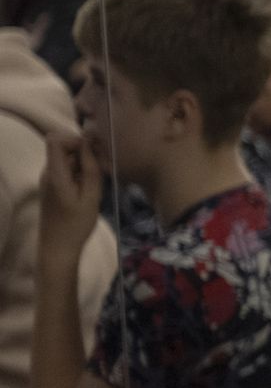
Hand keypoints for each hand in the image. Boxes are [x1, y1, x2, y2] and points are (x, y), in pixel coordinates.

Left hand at [37, 134, 101, 257]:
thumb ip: (91, 169)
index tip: (93, 152)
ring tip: (100, 181)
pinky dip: (81, 173)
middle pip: (64, 148)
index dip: (75, 140)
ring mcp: (49, 179)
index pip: (55, 139)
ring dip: (85, 164)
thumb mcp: (91, 198)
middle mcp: (48, 172)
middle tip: (104, 169)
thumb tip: (91, 143)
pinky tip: (91, 189)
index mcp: (55, 174)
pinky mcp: (53, 186)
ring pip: (68, 159)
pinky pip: (67, 170)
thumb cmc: (76, 225)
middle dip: (85, 153)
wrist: (58, 248)